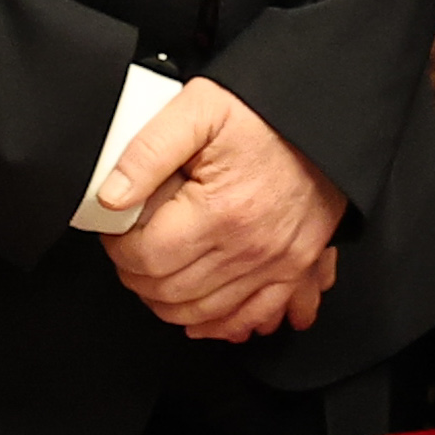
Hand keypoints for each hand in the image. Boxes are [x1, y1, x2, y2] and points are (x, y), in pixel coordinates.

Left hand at [95, 78, 347, 341]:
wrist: (322, 120)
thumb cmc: (263, 117)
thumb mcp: (197, 110)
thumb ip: (147, 151)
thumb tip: (111, 197)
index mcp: (220, 211)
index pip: (146, 257)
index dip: (118, 247)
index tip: (117, 230)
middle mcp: (248, 247)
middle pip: (169, 291)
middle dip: (137, 274)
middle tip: (132, 247)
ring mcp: (274, 265)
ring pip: (202, 314)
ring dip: (168, 302)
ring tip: (156, 272)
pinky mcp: (293, 269)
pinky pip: (252, 317)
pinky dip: (222, 324)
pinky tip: (202, 315)